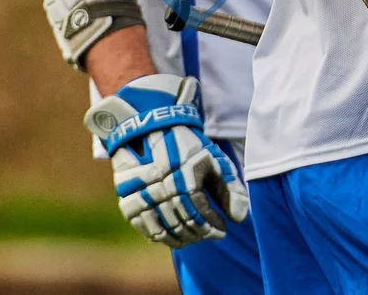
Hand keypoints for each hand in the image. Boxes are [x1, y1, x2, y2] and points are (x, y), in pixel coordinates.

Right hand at [85, 74, 248, 247]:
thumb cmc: (188, 146)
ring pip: (163, 231)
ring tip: (195, 237)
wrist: (152, 129)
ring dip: (182, 238)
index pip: (200, 214)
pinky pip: (144, 228)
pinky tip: (174, 237)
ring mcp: (141, 195)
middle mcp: (161, 187)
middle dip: (200, 233)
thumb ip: (229, 189)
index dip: (213, 226)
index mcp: (184, 177)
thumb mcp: (213, 161)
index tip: (223, 230)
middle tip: (210, 234)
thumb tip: (240, 219)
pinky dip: (160, 237)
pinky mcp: (127, 200)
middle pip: (182, 224)